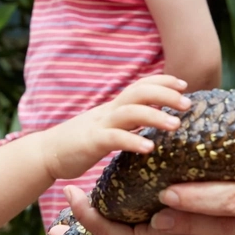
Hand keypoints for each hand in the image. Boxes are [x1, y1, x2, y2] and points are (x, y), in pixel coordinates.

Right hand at [38, 75, 189, 180]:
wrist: (46, 153)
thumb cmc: (82, 143)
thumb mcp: (109, 128)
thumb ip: (129, 122)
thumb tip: (156, 120)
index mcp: (114, 107)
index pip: (141, 86)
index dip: (163, 82)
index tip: (185, 85)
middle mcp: (109, 111)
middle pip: (139, 93)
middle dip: (166, 95)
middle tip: (188, 104)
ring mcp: (99, 125)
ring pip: (130, 112)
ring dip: (155, 116)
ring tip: (176, 125)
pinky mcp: (91, 143)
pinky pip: (114, 138)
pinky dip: (132, 140)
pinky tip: (149, 148)